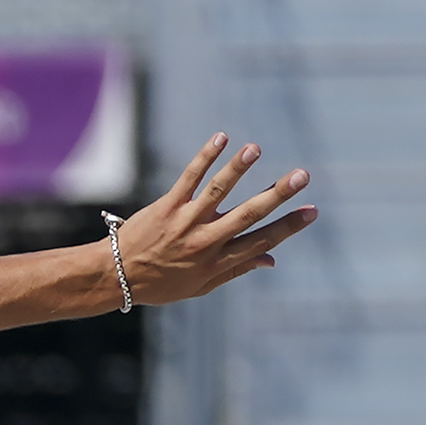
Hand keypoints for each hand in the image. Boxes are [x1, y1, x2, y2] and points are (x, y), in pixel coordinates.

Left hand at [112, 133, 316, 306]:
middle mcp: (204, 242)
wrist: (114, 277)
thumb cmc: (160, 283)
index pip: (259, 242)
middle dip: (276, 195)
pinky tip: (222, 138)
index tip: (311, 211)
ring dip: (237, 169)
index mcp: (216, 262)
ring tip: (255, 150)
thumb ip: (235, 270)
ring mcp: (185, 222)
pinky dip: (205, 157)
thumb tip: (271, 259)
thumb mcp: (199, 286)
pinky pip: (188, 178)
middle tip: (302, 175)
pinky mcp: (166, 206)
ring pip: (217, 192)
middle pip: (246, 216)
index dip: (287, 228)